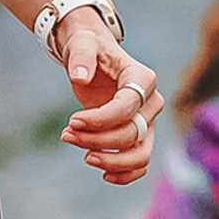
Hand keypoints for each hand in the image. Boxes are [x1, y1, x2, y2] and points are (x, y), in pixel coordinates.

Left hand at [53, 5, 164, 185]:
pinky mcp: (140, 136)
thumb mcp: (81, 43)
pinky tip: (103, 175)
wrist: (93, 55)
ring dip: (110, 162)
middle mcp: (152, 102)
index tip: (71, 121)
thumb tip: (79, 78)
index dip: (99, 121)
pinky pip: (141, 164)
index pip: (126, 108)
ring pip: (140, 155)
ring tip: (84, 156)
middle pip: (131, 134)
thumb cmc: (88, 47)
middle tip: (67, 135)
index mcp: (142, 78)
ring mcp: (148, 122)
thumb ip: (81, 56)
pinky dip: (125, 174)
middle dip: (96, 140)